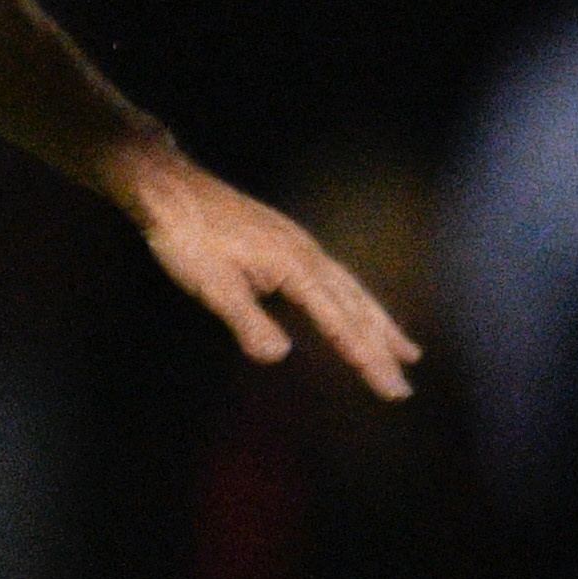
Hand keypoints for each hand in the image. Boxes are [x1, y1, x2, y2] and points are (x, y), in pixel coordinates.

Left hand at [120, 147, 421, 396]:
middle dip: (383, 350)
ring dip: (380, 324)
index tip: (391, 389)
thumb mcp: (210, 284)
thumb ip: (246, 320)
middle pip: (357, 308)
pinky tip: (357, 311)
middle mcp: (308, 253)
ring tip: (407, 352)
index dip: (367, 358)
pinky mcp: (289, 242)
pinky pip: (336, 279)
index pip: (340, 322)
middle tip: (403, 389)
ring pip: (353, 291)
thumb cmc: (185, 237)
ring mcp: (301, 244)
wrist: (170, 188)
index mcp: (294, 265)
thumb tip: (280, 355)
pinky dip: (357, 302)